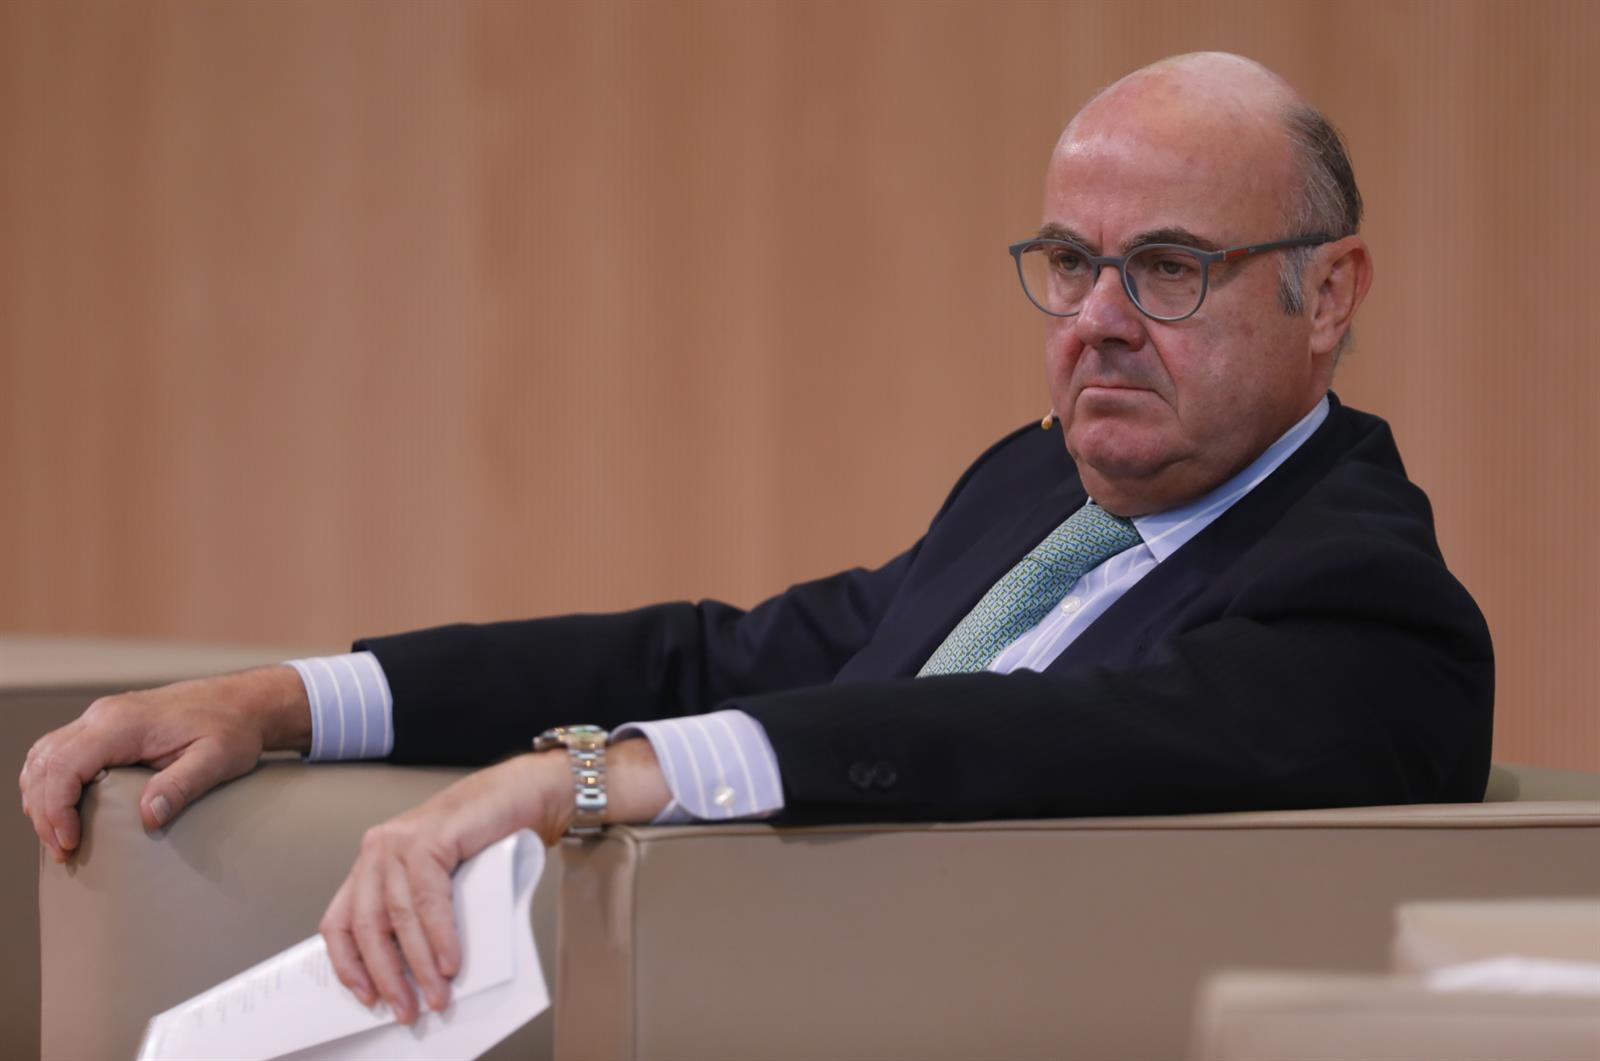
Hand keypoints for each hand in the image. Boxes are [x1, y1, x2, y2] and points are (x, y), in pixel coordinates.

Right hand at [19, 665, 310, 861]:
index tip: (70, 844)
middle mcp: (103, 715)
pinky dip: (50, 781)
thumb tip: (148, 817)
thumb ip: (182, 785)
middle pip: (45, 763)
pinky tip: (61, 809)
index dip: (56, 809)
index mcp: (123, 723)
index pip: (64, 765)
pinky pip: (59, 751)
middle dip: (44, 811)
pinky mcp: (106, 724)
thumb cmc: (233, 729)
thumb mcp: (218, 759)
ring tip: (59, 837)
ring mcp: (102, 716)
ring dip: (41, 796)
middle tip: (63, 852)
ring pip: (44, 755)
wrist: (243, 701)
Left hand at [321, 739, 668, 1022]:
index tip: (366, 995)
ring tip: (437, 993)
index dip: (349, 964)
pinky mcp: (428, 838)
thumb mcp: (440, 876)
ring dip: (419, 964)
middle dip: (387, 975)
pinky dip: (440, 937)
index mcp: (374, 861)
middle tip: (407, 1007)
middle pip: (366, 925)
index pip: (341, 921)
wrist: (525, 793)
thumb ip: (419, 910)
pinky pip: (427, 901)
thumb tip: (415, 971)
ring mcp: (400, 840)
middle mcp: (378, 848)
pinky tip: (451, 960)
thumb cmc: (488, 835)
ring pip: (398, 918)